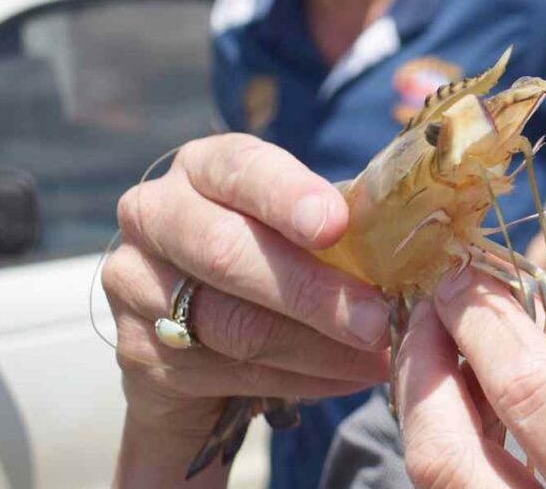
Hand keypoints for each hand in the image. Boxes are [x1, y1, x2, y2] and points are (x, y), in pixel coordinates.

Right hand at [103, 134, 391, 439]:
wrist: (195, 334)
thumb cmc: (269, 258)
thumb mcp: (293, 226)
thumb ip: (334, 222)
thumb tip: (410, 237)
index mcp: (204, 167)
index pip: (241, 168)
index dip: (287, 196)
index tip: (335, 224)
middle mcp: (155, 214)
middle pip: (227, 254)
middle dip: (310, 291)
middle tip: (374, 320)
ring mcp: (135, 284)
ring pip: (232, 324)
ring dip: (317, 348)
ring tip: (376, 356)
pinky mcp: (137, 351)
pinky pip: (228, 372)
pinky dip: (299, 379)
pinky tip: (346, 378)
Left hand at [398, 266, 545, 488]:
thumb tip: (529, 309)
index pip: (525, 392)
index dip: (483, 323)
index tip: (462, 276)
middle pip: (445, 453)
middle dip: (424, 366)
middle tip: (433, 308)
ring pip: (433, 481)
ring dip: (425, 402)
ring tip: (446, 346)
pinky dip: (443, 441)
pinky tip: (462, 404)